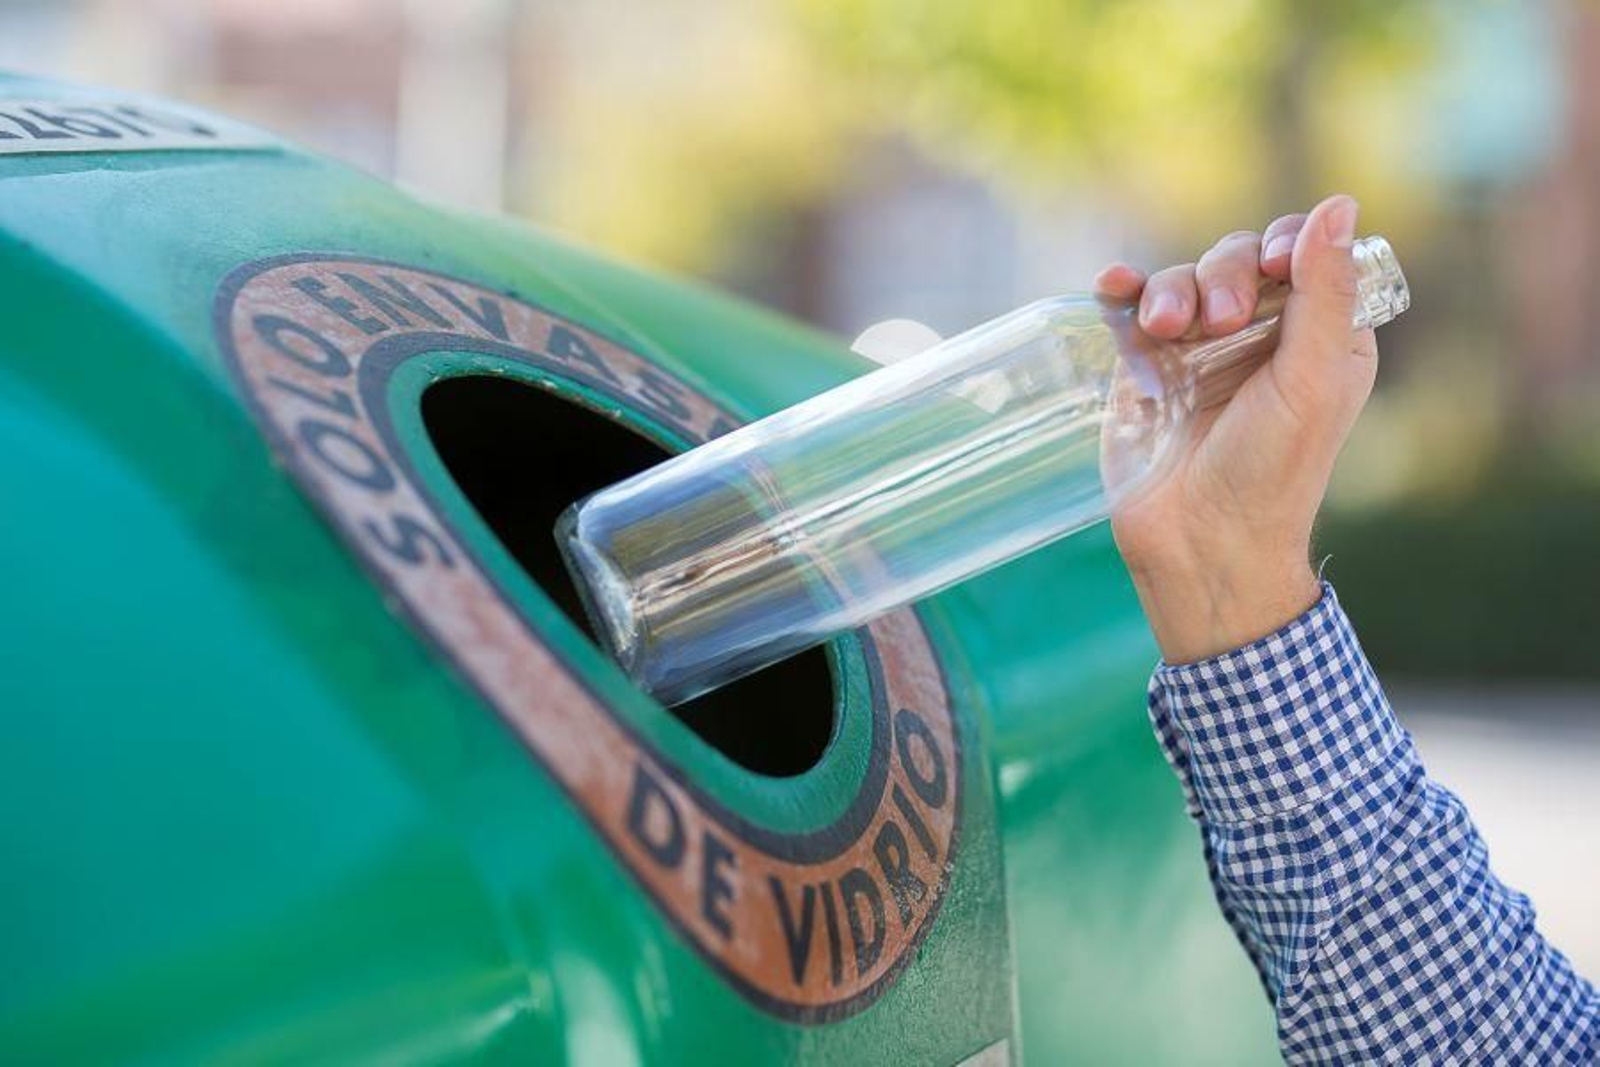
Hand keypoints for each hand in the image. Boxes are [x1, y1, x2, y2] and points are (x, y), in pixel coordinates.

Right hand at [1094, 194, 1376, 663]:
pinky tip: (1113, 287)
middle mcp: (1259, 337)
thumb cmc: (1271, 472)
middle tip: (1215, 323)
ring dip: (1170, 291)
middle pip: (1237, 260)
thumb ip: (1324, 291)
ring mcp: (1198, 352)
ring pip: (1181, 280)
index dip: (1285, 246)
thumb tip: (1339, 204)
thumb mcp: (1311, 380)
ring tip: (1163, 331)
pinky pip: (1131, 309)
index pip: (1303, 255)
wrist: (1199, 541)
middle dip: (1222, 276)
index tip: (1273, 268)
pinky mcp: (1146, 368)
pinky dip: (1122, 291)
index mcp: (1319, 337)